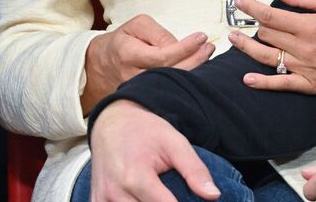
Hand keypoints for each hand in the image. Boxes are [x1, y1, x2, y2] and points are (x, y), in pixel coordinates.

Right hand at [81, 14, 214, 112]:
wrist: (99, 65)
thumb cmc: (122, 41)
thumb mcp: (136, 26)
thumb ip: (158, 33)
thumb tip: (179, 45)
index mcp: (128, 54)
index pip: (162, 55)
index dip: (184, 48)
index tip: (201, 37)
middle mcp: (132, 76)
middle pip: (169, 73)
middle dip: (195, 59)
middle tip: (209, 46)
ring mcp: (137, 91)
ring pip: (170, 84)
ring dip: (194, 70)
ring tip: (207, 54)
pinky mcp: (144, 98)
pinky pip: (168, 91)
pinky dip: (185, 81)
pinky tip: (198, 70)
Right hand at [88, 100, 219, 201]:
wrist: (112, 123)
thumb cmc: (146, 132)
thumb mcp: (175, 143)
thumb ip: (194, 170)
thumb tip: (213, 195)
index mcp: (136, 177)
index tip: (192, 201)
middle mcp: (115, 192)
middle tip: (176, 194)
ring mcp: (102, 200)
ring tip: (162, 194)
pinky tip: (143, 199)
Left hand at [227, 0, 315, 93]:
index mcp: (310, 26)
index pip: (271, 15)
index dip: (252, 8)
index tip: (240, 2)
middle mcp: (304, 49)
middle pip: (267, 34)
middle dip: (254, 23)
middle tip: (247, 17)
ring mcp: (306, 69)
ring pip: (267, 57)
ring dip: (247, 47)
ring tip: (234, 39)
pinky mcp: (310, 85)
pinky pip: (281, 84)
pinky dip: (262, 83)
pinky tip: (248, 78)